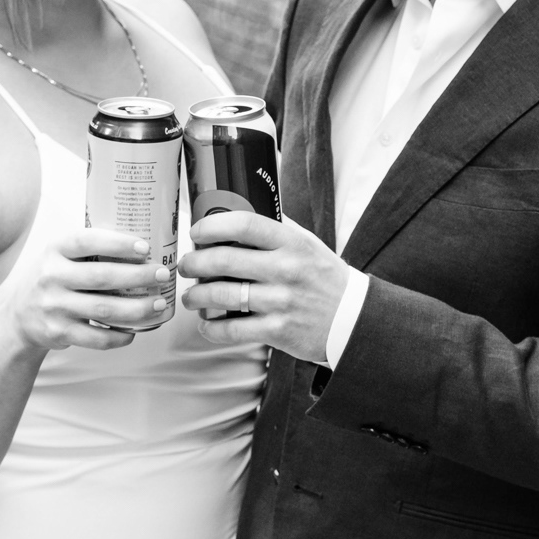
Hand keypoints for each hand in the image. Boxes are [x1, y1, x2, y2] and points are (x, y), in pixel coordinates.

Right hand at [8, 228, 170, 351]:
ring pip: (104, 310)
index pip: (86, 241)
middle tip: (162, 274)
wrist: (19, 318)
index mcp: (55, 250)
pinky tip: (135, 330)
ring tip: (159, 303)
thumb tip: (142, 245)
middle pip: (102, 277)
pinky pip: (96, 338)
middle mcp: (51, 277)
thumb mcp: (60, 256)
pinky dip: (119, 336)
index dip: (117, 244)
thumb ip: (89, 249)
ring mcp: (54, 307)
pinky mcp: (59, 333)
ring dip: (137, 308)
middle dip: (138, 276)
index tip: (144, 247)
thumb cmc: (52, 279)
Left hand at [177, 214, 349, 363]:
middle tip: (186, 266)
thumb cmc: (325, 278)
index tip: (197, 232)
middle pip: (224, 260)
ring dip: (196, 296)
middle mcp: (286, 269)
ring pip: (222, 295)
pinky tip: (206, 324)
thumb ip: (278, 228)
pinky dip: (212, 328)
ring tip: (191, 296)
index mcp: (292, 243)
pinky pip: (233, 330)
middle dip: (194, 263)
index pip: (244, 224)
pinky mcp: (278, 331)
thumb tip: (241, 207)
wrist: (352, 319)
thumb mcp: (309, 244)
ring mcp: (281, 301)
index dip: (211, 226)